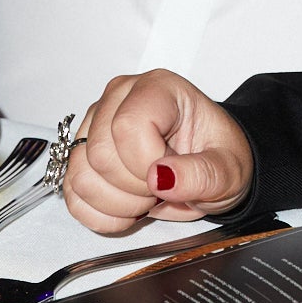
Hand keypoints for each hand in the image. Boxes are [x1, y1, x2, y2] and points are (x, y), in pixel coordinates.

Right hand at [62, 69, 254, 234]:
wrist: (209, 166)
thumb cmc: (218, 157)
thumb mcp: (229, 170)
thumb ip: (203, 174)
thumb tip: (160, 177)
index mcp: (158, 88)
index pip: (128, 125)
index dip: (148, 164)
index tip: (174, 174)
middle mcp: (119, 98)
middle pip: (101, 154)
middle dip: (135, 188)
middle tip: (163, 188)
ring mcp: (94, 126)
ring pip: (81, 176)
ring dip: (118, 203)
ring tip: (147, 194)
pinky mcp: (81, 155)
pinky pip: (72, 195)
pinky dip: (102, 214)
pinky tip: (128, 206)